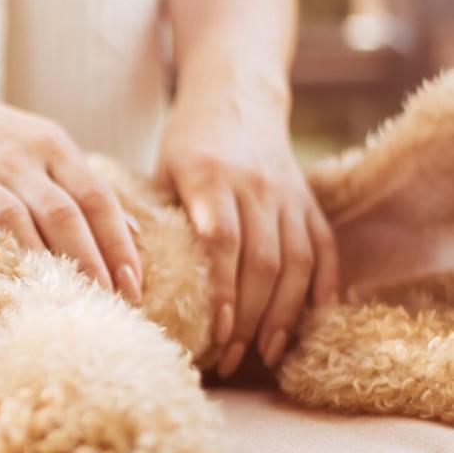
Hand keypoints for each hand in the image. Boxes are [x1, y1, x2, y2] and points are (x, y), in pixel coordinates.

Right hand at [0, 83, 143, 302]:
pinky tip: (6, 281)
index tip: (134, 283)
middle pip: (62, 213)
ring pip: (18, 221)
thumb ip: (86, 188)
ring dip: (44, 264)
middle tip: (108, 304)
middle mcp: (18, 157)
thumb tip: (136, 236)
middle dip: (89, 262)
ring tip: (64, 302)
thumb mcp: (44, 148)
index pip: (96, 198)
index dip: (117, 243)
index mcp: (51, 146)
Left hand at [158, 76, 339, 375]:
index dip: (223, 293)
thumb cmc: (186, 140)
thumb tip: (129, 277)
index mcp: (211, 179)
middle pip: (263, 263)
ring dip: (284, 313)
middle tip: (230, 358)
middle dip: (249, 318)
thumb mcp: (160, 170)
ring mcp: (288, 195)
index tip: (216, 333)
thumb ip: (153, 217)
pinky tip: (314, 318)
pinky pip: (324, 247)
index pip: (222, 244)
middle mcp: (256, 188)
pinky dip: (324, 285)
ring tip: (267, 353)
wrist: (235, 94)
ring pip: (297, 262)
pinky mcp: (308, 200)